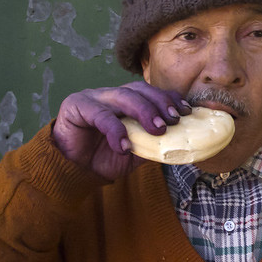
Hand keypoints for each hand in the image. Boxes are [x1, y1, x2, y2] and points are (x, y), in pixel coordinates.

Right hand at [53, 80, 191, 179]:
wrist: (74, 170)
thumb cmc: (104, 158)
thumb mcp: (137, 152)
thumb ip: (155, 144)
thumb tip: (183, 144)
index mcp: (127, 101)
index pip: (152, 92)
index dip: (170, 99)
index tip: (187, 111)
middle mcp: (112, 95)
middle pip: (140, 90)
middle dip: (160, 103)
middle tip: (174, 120)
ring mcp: (94, 97)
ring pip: (123, 97)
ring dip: (144, 111)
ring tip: (157, 130)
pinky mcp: (76, 106)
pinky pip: (100, 115)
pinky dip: (115, 130)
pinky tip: (124, 146)